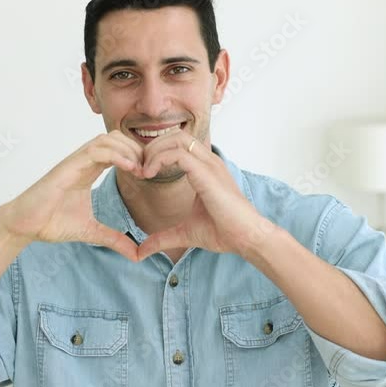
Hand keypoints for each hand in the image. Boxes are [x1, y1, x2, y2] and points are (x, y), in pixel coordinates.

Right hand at [0, 131, 145, 261]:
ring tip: (141, 170)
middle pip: (117, 138)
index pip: (119, 150)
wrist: (25, 225)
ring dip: (128, 150)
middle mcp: (84, 161)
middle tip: (149, 170)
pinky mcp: (67, 167)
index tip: (150, 175)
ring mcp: (75, 162)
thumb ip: (114, 239)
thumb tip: (136, 254)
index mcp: (89, 170)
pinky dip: (116, 155)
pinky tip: (130, 169)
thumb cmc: (52, 222)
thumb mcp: (91, 232)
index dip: (137, 157)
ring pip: (107, 139)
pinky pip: (95, 151)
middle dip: (137, 150)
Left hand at [135, 130, 275, 260]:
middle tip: (139, 169)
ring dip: (154, 151)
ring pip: (176, 138)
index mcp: (205, 169)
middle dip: (152, 148)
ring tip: (143, 171)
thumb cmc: (224, 232)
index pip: (178, 144)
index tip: (141, 174)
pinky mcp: (206, 173)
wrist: (246, 238)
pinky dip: (159, 159)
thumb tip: (141, 251)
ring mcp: (209, 165)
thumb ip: (162, 238)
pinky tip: (149, 175)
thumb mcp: (185, 233)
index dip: (156, 153)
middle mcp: (208, 161)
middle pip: (175, 135)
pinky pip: (178, 154)